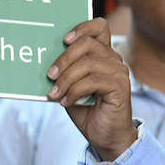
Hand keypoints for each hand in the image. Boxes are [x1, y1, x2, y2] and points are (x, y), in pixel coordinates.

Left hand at [46, 18, 135, 161]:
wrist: (105, 137)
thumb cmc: (88, 111)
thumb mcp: (71, 87)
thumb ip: (65, 72)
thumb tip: (45, 63)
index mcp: (103, 54)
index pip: (99, 27)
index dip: (81, 27)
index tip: (64, 40)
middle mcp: (114, 59)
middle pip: (88, 43)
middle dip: (64, 58)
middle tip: (49, 75)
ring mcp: (119, 72)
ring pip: (88, 63)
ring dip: (66, 79)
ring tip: (54, 93)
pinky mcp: (120, 87)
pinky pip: (92, 81)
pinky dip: (74, 91)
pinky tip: (66, 101)